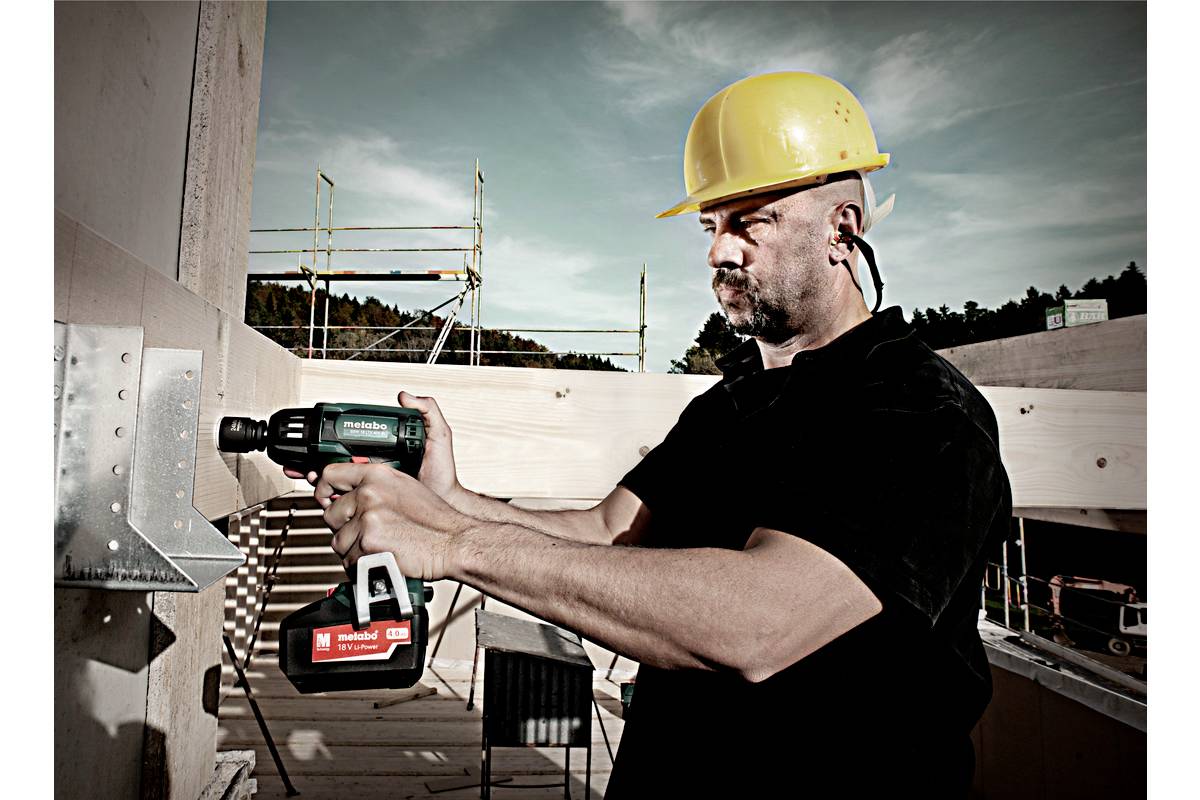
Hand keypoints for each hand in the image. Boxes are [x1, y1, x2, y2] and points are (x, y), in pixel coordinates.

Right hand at [281, 391, 462, 500]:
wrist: (445, 503)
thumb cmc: (443, 474)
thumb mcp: (438, 437)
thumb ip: (427, 412)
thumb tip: (405, 396)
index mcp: (385, 448)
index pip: (354, 440)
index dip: (335, 438)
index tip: (323, 436)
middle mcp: (375, 465)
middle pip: (339, 459)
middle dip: (318, 459)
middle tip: (309, 461)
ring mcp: (372, 483)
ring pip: (337, 478)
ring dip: (318, 476)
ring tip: (310, 474)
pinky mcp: (371, 501)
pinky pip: (345, 497)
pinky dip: (329, 495)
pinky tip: (322, 493)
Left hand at [314, 462, 467, 580]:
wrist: (453, 542)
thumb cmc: (434, 520)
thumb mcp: (404, 487)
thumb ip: (375, 487)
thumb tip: (348, 494)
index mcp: (377, 476)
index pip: (330, 475)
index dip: (323, 490)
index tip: (325, 498)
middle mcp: (369, 494)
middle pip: (330, 514)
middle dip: (344, 527)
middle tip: (366, 532)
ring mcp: (367, 519)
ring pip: (338, 541)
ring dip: (353, 549)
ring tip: (377, 547)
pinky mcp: (367, 544)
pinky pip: (348, 560)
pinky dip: (360, 565)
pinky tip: (380, 558)